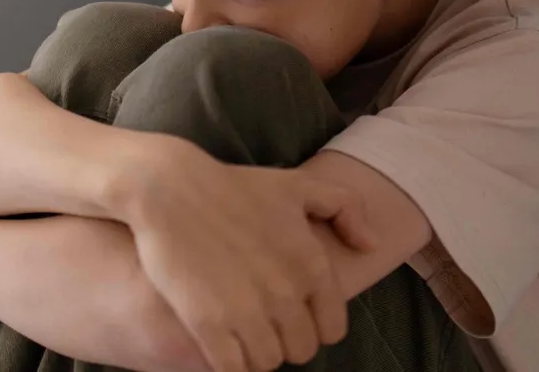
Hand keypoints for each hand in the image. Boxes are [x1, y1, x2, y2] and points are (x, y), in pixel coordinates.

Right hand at [119, 138, 375, 371]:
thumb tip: (369, 245)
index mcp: (313, 265)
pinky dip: (228, 364)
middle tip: (260, 323)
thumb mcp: (297, 186)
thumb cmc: (233, 187)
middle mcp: (287, 293)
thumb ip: (345, 208)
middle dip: (282, 341)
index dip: (311, 326)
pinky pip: (233, 369)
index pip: (331, 330)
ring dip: (254, 354)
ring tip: (238, 334)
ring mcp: (248, 311)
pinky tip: (217, 344)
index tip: (288, 315)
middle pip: (299, 351)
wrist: (169, 188)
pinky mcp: (208, 323)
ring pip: (266, 363)